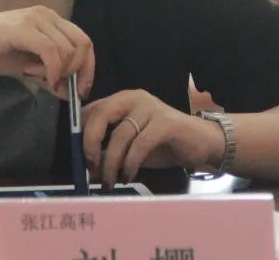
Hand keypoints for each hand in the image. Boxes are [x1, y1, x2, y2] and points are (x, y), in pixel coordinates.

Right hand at [0, 6, 93, 99]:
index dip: (89, 67)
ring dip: (59, 72)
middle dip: (80, 71)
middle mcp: (47, 15)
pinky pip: (51, 51)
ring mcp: (35, 19)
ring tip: (37, 77)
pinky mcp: (23, 28)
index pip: (83, 41)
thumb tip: (72, 93)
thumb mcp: (27, 67)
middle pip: (83, 44)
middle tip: (67, 90)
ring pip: (68, 50)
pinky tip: (44, 79)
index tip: (83, 90)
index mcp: (50, 20)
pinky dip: (52, 70)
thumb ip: (50, 77)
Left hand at [82, 89, 224, 187]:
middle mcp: (133, 98)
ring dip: (111, 162)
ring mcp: (150, 108)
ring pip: (120, 135)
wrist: (200, 143)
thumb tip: (87, 167)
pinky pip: (140, 145)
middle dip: (90, 143)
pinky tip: (128, 176)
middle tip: (90, 167)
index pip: (91, 110)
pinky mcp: (165, 123)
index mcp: (121, 100)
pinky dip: (130, 164)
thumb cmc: (163, 144)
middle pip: (101, 115)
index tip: (78, 157)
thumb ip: (110, 149)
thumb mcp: (130, 146)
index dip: (80, 133)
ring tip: (109, 180)